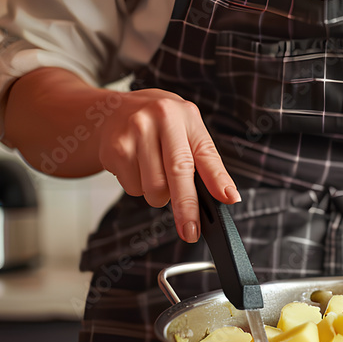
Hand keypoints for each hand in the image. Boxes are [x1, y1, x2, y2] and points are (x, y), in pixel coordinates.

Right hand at [97, 88, 239, 242]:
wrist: (113, 110)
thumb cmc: (159, 124)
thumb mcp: (188, 130)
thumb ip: (208, 161)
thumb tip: (227, 195)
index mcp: (185, 116)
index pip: (205, 153)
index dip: (218, 179)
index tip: (229, 199)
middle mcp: (160, 119)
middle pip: (177, 174)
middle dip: (187, 208)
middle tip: (191, 231)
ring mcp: (134, 133)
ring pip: (154, 188)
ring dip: (159, 194)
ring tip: (155, 172)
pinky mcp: (114, 150)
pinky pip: (133, 188)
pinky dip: (139, 187)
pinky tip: (136, 167)